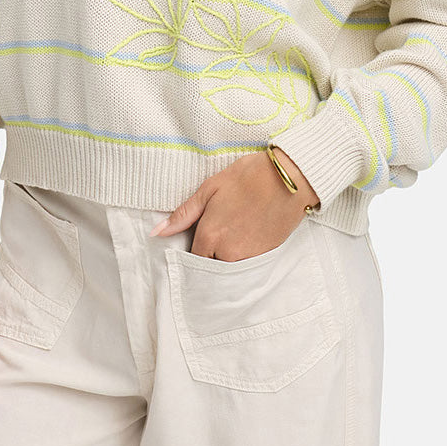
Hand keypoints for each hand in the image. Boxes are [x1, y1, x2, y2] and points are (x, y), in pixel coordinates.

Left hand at [149, 149, 319, 261]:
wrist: (289, 179)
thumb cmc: (248, 177)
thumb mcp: (210, 188)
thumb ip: (183, 214)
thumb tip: (157, 232)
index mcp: (210, 236)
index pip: (191, 259)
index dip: (192, 248)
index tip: (197, 236)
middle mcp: (227, 254)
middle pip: (209, 267)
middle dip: (209, 255)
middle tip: (218, 231)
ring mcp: (248, 259)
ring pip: (227, 268)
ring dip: (226, 257)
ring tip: (234, 230)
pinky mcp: (265, 258)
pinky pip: (245, 266)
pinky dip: (243, 256)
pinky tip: (247, 234)